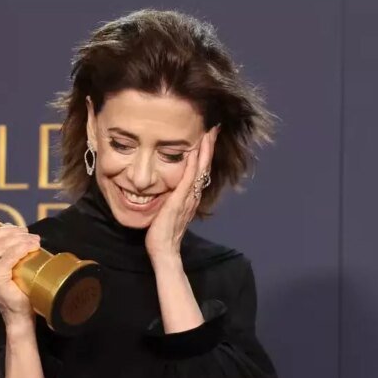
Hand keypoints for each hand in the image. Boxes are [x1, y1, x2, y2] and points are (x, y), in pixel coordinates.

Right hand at [0, 216, 41, 328]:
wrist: (18, 314)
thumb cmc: (12, 288)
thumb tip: (9, 228)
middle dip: (10, 231)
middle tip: (26, 233)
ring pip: (0, 245)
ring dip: (20, 238)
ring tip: (34, 240)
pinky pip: (10, 255)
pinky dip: (23, 247)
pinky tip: (33, 246)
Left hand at [145, 127, 216, 260]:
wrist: (164, 250)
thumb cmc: (163, 232)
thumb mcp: (169, 210)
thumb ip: (172, 198)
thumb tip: (167, 188)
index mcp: (190, 196)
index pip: (200, 170)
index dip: (205, 153)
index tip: (207, 136)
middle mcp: (193, 195)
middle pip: (205, 166)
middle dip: (209, 146)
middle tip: (213, 128)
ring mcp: (188, 198)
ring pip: (200, 170)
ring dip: (204, 151)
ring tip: (208, 133)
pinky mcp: (179, 201)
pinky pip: (188, 180)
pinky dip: (193, 165)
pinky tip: (194, 152)